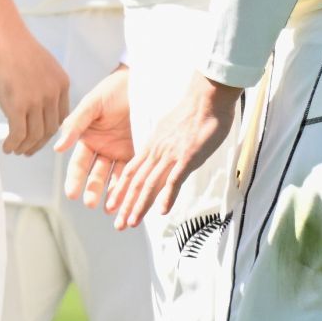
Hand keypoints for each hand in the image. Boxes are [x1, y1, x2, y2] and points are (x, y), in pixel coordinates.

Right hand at [0, 24, 70, 154]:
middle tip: (28, 149)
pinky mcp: (18, 105)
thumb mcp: (42, 64)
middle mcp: (53, 94)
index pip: (62, 117)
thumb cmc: (16, 46)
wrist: (2, 36)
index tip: (41, 137)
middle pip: (50, 129)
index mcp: (62, 83)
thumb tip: (36, 99)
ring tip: (15, 149)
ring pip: (34, 135)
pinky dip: (13, 144)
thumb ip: (45, 83)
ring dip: (25, 146)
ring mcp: (36, 101)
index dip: (51, 131)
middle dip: (39, 144)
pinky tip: (7, 147)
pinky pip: (18, 133)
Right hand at [56, 65, 134, 209]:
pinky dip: (129, 186)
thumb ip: (75, 125)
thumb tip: (57, 148)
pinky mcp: (137, 152)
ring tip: (110, 208)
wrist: (140, 81)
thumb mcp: (91, 105)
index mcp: (87, 138)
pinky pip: (132, 172)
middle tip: (90, 203)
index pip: (78, 164)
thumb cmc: (112, 90)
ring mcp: (119, 152)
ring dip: (111, 193)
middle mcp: (102, 148)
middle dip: (92, 190)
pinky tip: (127, 198)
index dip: (75, 179)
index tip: (71, 193)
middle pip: (95, 174)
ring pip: (113, 178)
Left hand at [104, 75, 239, 230]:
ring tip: (132, 222)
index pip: (132, 171)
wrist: (207, 95)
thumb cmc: (194, 110)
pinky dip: (167, 196)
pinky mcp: (187, 156)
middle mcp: (157, 150)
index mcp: (152, 144)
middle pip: (137, 181)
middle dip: (126, 205)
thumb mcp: (170, 127)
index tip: (113, 206)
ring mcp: (171, 154)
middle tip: (118, 225)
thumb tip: (162, 154)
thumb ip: (164, 143)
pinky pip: (174, 178)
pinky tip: (163, 211)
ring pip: (150, 183)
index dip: (121, 190)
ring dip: (140, 205)